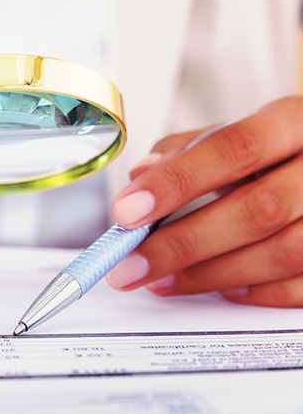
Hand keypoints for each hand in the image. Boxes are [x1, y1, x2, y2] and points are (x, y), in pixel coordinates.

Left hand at [107, 97, 302, 306]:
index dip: (177, 182)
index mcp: (293, 121)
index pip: (233, 148)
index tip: (128, 211)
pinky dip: (259, 292)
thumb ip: (188, 150)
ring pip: (282, 252)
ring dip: (209, 273)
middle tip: (130, 263)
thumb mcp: (239, 131)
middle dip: (183, 242)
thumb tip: (140, 174)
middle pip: (258, 209)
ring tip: (159, 280)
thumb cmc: (277, 149)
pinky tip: (222, 289)